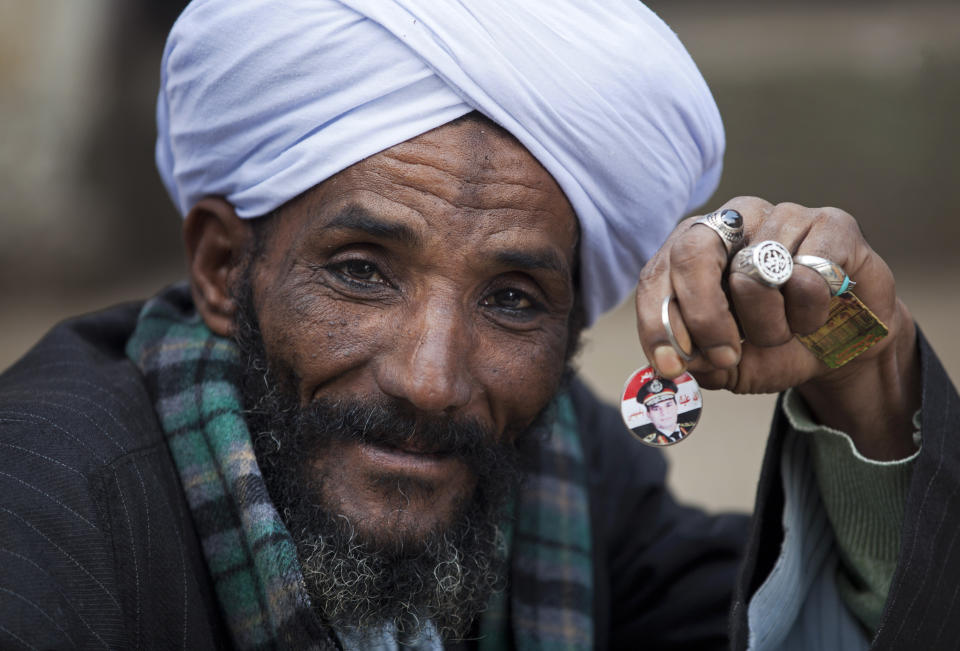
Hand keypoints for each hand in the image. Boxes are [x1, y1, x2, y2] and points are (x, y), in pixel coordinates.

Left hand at [634, 197, 919, 458]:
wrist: (841, 345)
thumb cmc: (775, 346)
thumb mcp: (727, 365)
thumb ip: (696, 361)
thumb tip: (675, 361)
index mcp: (692, 250)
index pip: (656, 275)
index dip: (657, 322)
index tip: (671, 365)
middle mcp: (731, 221)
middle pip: (694, 254)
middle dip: (704, 316)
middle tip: (725, 356)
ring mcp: (781, 215)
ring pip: (755, 274)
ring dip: (770, 326)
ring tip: (786, 330)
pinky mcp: (830, 223)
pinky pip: (808, 276)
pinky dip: (810, 313)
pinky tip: (817, 313)